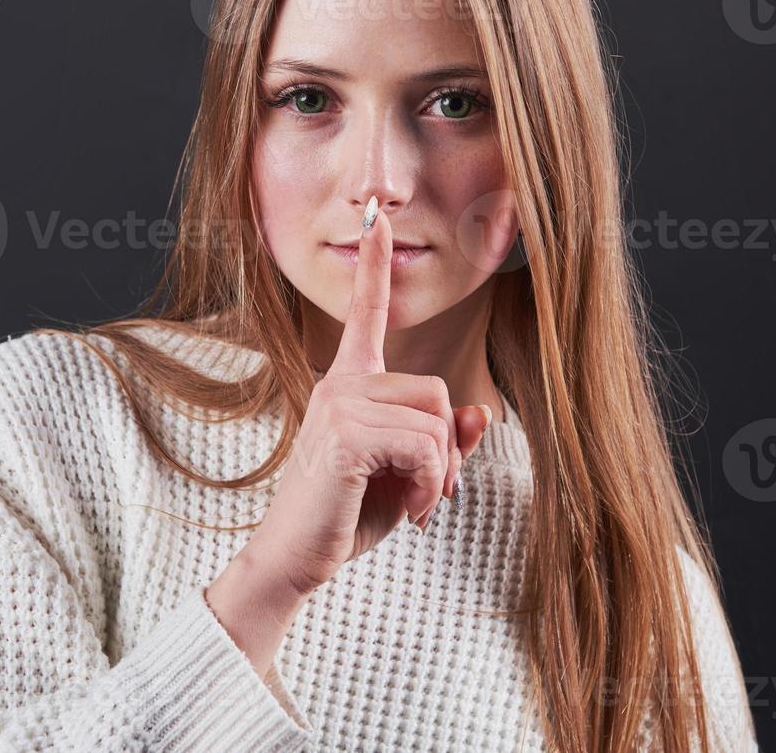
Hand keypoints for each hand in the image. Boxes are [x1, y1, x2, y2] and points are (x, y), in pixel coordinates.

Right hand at [249, 197, 494, 597]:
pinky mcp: (344, 435)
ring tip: (417, 505)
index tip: (377, 218)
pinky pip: (425, 446)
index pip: (365, 315)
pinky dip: (433, 486)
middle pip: (435, 388)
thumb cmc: (348, 514)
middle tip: (433, 491)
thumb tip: (479, 410)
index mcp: (348, 384)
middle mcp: (340, 384)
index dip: (374, 266)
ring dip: (441, 474)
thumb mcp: (407, 476)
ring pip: (434, 420)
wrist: (296, 558)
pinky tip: (412, 512)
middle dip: (447, 448)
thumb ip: (442, 442)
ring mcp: (338, 406)